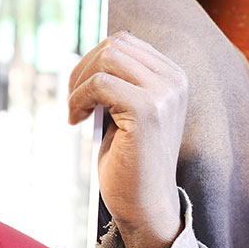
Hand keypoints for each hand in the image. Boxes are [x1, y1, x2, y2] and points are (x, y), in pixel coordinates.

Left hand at [68, 31, 188, 247]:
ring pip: (107, 57)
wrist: (145, 206)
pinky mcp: (147, 111)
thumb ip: (120, 78)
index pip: (125, 41)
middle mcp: (175, 80)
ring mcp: (164, 94)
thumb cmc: (131, 159)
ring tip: (75, 111)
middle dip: (83, 68)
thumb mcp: (127, 108)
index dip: (93, 61)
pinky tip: (76, 121)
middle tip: (73, 101)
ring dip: (79, 83)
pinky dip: (78, 99)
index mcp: (173, 76)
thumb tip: (93, 49)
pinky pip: (99, 84)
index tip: (81, 91)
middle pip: (114, 45)